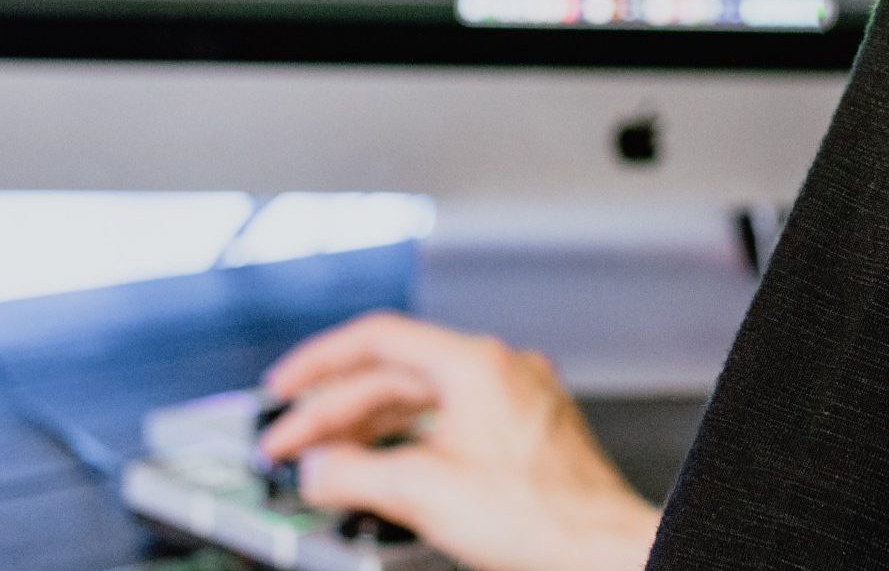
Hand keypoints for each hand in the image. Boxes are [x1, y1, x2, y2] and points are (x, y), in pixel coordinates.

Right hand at [258, 312, 660, 570]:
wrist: (604, 549)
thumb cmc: (541, 517)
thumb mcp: (423, 492)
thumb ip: (352, 474)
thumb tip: (313, 469)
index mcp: (475, 363)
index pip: (377, 339)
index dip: (319, 364)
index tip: (284, 388)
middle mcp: (499, 369)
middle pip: (396, 375)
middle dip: (337, 412)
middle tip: (293, 443)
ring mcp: (516, 399)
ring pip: (424, 401)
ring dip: (371, 430)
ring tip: (330, 464)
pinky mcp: (524, 432)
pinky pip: (452, 423)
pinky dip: (411, 443)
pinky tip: (386, 471)